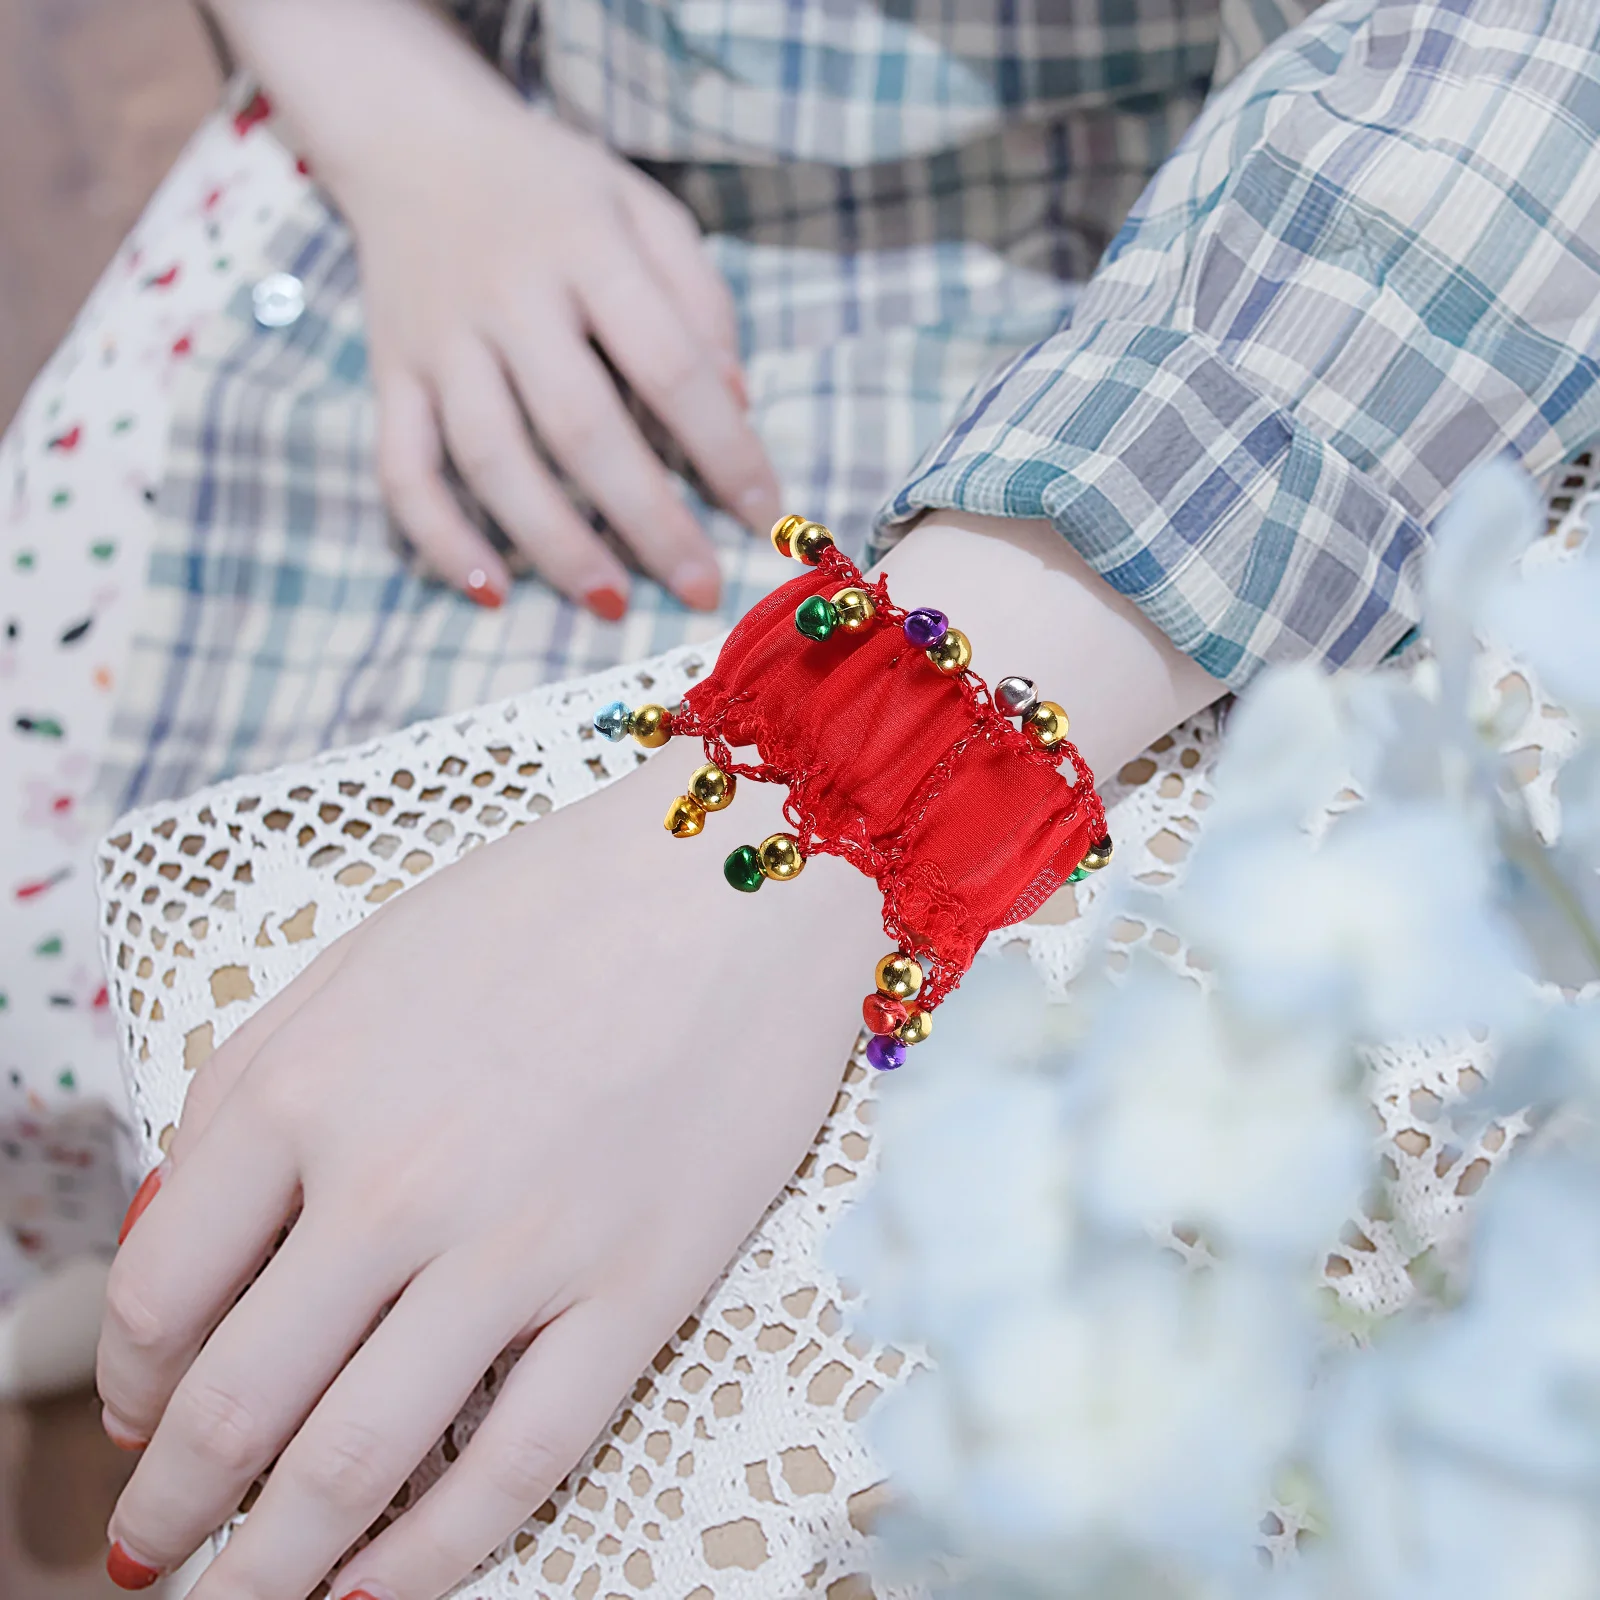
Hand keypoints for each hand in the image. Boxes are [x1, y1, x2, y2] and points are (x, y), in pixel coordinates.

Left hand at [97, 748, 881, 1598]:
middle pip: (239, 1405)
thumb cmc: (552, 902)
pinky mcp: (638, 1288)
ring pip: (358, 1464)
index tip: (134, 1420)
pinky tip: (380, 1592)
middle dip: (176, 1507)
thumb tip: (184, 1231)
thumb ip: (253, 1086)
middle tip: (155, 1556)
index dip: (128, 1382)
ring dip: (275, 1567)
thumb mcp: (363, 962)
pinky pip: (516, 1463)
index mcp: (306, 1089)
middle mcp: (393, 1184)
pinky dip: (431, 1555)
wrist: (741, 874)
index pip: (165, 1291)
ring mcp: (520, 1248)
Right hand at [214, 0, 780, 615]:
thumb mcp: (644, 209)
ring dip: (552, 543)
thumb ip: (698, 298)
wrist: (411, 134)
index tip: (764, 515)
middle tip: (696, 587)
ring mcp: (439, 342)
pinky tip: (487, 588)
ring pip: (490, 460)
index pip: (669, 364)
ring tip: (609, 602)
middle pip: (581, 427)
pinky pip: (401, 469)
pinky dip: (438, 537)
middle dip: (647, 520)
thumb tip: (736, 404)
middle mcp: (506, 298)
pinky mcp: (388, 374)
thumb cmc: (554, 188)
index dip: (724, 448)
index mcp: (586, 250)